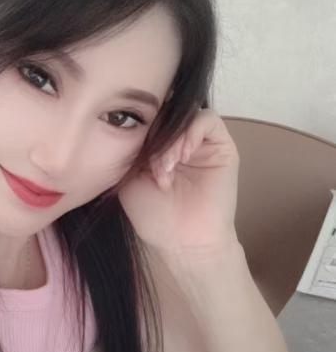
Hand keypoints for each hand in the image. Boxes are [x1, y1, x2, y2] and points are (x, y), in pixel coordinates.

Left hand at [118, 108, 240, 255]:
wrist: (182, 241)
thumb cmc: (154, 215)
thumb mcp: (130, 175)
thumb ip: (132, 146)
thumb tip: (135, 118)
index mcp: (156, 144)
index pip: (148, 114)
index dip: (138, 125)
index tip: (129, 150)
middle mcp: (180, 139)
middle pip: (166, 110)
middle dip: (154, 134)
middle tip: (149, 165)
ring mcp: (201, 141)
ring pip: (185, 113)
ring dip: (171, 138)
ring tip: (164, 168)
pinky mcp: (222, 145)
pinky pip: (207, 119)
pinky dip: (190, 133)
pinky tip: (180, 157)